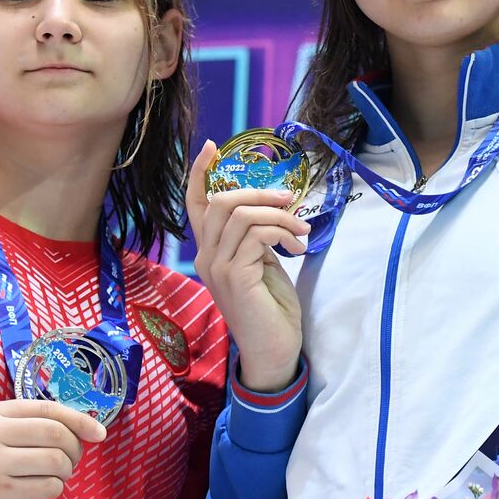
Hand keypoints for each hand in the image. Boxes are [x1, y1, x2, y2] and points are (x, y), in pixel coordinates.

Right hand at [0, 399, 105, 498]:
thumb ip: (24, 425)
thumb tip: (81, 426)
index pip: (48, 409)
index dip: (81, 419)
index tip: (100, 433)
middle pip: (58, 434)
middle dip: (75, 450)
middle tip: (68, 463)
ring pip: (57, 461)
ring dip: (65, 473)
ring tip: (53, 478)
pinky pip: (48, 487)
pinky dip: (54, 490)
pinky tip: (39, 492)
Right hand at [187, 140, 306, 391]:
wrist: (274, 351)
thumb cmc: (272, 309)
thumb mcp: (264, 263)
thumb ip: (258, 237)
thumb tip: (275, 207)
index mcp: (211, 252)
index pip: (195, 205)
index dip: (200, 173)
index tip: (212, 147)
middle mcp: (206, 258)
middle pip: (220, 201)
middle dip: (260, 193)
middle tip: (292, 201)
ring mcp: (216, 267)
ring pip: (241, 214)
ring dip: (279, 215)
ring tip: (302, 231)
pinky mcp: (234, 276)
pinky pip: (256, 234)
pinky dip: (282, 231)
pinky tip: (297, 248)